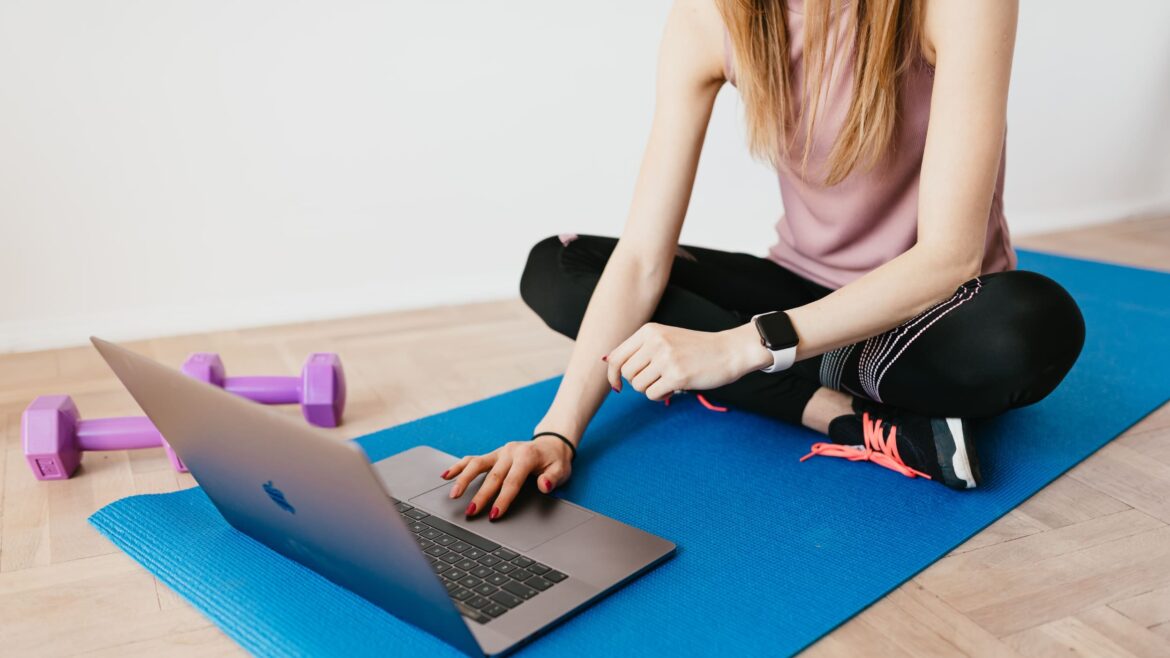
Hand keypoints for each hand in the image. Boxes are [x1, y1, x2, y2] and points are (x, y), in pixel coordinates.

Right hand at [441, 435, 572, 519]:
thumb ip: (552, 478)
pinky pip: (473, 459)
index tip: (494, 514)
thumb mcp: (561, 470)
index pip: (512, 481)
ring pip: (477, 464)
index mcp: (526, 456)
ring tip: (453, 495)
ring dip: (464, 479)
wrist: (551, 444)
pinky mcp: (493, 454)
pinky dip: (459, 466)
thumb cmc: (555, 460)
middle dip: (481, 495)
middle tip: (471, 512)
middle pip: (492, 476)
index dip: (503, 499)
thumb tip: (544, 485)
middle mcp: (510, 452)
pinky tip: (446, 475)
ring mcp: (499, 452)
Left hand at [604, 322, 768, 399]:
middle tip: (656, 379)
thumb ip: (640, 348)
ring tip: (667, 381)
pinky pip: (653, 394)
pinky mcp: (676, 376)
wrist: (728, 351)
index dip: (612, 374)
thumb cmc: (695, 348)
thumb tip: (609, 363)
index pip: (616, 356)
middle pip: (627, 374)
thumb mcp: (665, 338)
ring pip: (638, 386)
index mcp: (649, 331)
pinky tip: (674, 387)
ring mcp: (665, 359)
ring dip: (651, 389)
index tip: (618, 386)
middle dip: (638, 382)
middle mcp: (655, 342)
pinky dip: (661, 395)